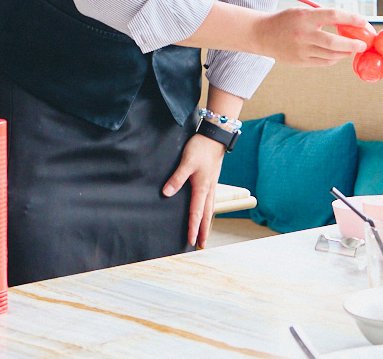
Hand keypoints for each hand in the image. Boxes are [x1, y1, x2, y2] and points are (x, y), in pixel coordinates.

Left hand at [162, 133, 226, 248]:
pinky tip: (207, 211)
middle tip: (202, 246)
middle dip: (204, 231)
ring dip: (208, 222)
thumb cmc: (201, 148)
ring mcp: (212, 185)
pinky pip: (211, 200)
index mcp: (202, 188)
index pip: (196, 213)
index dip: (193, 228)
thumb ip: (177, 178)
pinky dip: (209, 211)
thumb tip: (166, 193)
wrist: (215, 136)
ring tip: (206, 234)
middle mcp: (209, 189)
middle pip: (207, 215)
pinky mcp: (212, 180)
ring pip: (210, 208)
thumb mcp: (186, 162)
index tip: (191, 241)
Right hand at [256, 7, 369, 65]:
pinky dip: (334, 58)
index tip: (362, 21)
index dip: (350, 18)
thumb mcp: (303, 11)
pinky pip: (323, 62)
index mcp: (304, 17)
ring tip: (352, 48)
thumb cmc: (287, 20)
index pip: (333, 16)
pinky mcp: (300, 62)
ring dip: (345, 52)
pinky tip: (339, 54)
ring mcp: (301, 50)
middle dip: (352, 44)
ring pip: (330, 55)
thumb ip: (323, 16)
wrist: (262, 34)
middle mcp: (303, 35)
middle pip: (333, 42)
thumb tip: (349, 22)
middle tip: (363, 44)